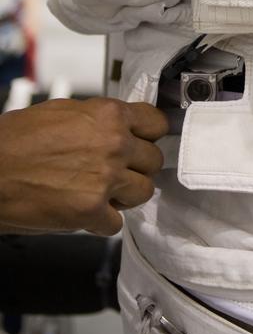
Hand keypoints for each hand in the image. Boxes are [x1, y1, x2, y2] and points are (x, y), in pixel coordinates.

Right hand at [0, 97, 168, 235]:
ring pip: (144, 191)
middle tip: (120, 170)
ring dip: (127, 195)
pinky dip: (103, 221)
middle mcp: (114, 145)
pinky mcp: (91, 211)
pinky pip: (116, 222)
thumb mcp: (63, 111)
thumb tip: (118, 124)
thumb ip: (98, 119)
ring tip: (105, 193)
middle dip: (137, 166)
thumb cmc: (15, 141)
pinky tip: (86, 211)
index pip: (156, 123)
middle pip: (154, 160)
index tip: (146, 141)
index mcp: (108, 116)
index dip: (150, 135)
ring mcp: (105, 179)